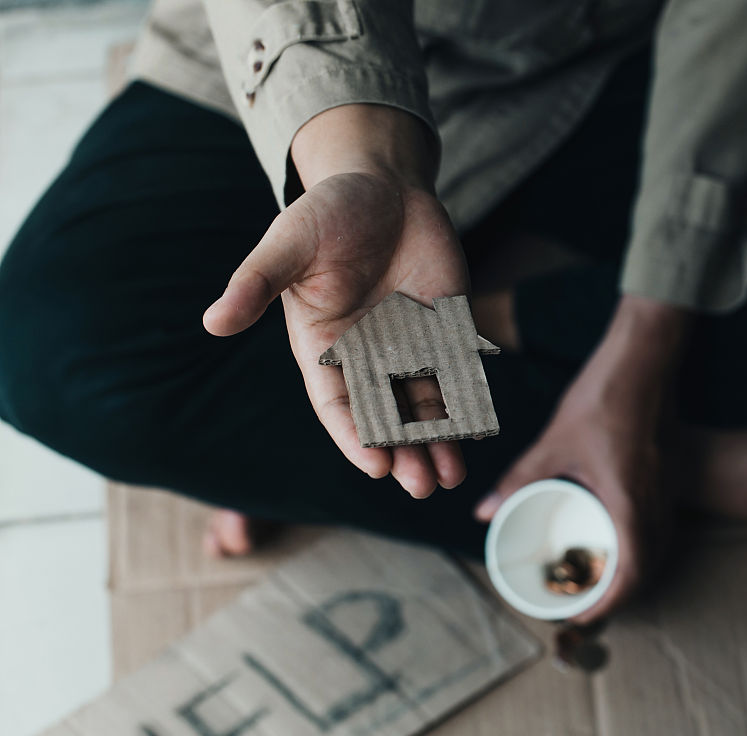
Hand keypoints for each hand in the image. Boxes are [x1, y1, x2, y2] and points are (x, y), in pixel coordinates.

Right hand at [203, 105, 469, 496]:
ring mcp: (408, 345)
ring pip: (422, 406)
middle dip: (402, 451)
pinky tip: (476, 433)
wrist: (385, 184)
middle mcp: (366, 356)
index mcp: (323, 346)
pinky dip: (465, 405)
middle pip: (384, 417)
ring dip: (436, 442)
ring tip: (449, 477)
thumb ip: (257, 283)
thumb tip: (214, 322)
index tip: (377, 465)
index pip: (337, 404)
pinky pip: (456, 376)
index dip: (355, 437)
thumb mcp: (289, 243)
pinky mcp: (445, 330)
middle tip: (420, 485)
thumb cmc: (328, 211)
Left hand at [474, 296, 691, 623]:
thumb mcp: (553, 444)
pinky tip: (617, 532)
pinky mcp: (666, 472)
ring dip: (632, 567)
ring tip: (600, 573)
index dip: (611, 601)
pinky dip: (640, 541)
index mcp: (631, 502)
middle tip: (588, 600)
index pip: (633, 572)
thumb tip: (485, 511)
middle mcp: (655, 500)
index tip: (584, 614)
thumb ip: (520, 479)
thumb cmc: (602, 397)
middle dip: (620, 590)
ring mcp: (666, 486)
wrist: (644, 358)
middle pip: (649, 565)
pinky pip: (659, 521)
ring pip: (657, 544)